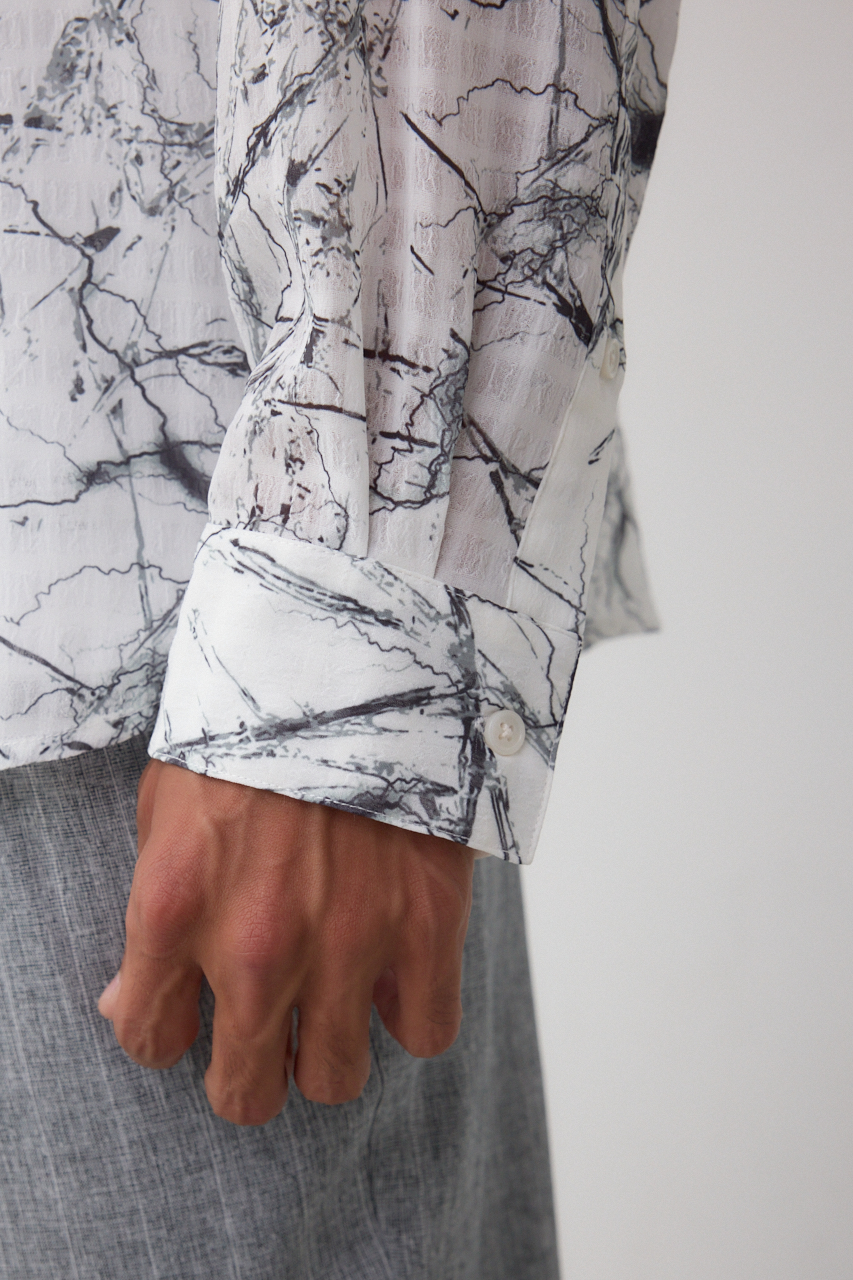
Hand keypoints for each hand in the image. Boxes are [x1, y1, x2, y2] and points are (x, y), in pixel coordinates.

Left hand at [98, 760, 474, 1124]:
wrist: (351, 658)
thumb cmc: (253, 725)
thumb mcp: (168, 806)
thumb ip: (151, 916)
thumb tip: (131, 1000)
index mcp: (176, 908)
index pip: (150, 1039)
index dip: (166, 1034)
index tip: (186, 1018)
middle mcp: (257, 945)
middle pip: (246, 1090)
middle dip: (247, 1075)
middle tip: (264, 1038)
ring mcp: (347, 942)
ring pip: (335, 1079)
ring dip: (328, 1052)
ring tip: (332, 1005)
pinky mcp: (426, 925)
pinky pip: (426, 1032)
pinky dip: (412, 1012)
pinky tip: (396, 973)